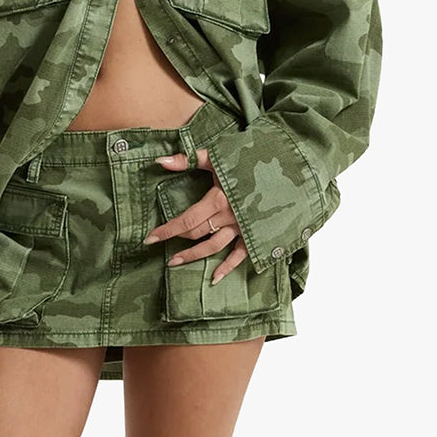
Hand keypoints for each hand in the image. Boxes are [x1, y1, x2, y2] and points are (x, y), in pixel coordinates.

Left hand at [142, 146, 247, 284]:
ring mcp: (242, 228)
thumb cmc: (251, 159)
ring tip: (176, 262)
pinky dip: (228, 267)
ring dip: (194, 256)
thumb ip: (189, 159)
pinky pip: (240, 255)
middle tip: (160, 245)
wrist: (286, 170)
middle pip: (196, 233)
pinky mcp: (255, 234)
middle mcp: (229, 217)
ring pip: (213, 247)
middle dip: (177, 239)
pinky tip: (215, 279)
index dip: (167, 230)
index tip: (149, 239)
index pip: (186, 220)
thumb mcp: (219, 157)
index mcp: (219, 199)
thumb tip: (159, 162)